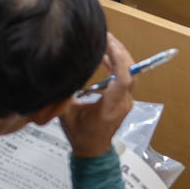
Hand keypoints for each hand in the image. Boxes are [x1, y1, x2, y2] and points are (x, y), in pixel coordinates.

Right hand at [57, 35, 134, 156]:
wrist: (93, 152)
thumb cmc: (80, 135)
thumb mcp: (66, 114)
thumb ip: (64, 95)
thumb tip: (58, 73)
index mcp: (110, 107)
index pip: (123, 80)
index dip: (118, 59)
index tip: (109, 43)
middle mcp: (123, 103)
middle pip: (131, 72)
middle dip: (120, 51)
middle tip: (106, 36)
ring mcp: (127, 102)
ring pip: (131, 74)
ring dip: (120, 56)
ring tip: (106, 43)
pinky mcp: (125, 101)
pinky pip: (126, 78)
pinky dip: (118, 65)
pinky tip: (106, 57)